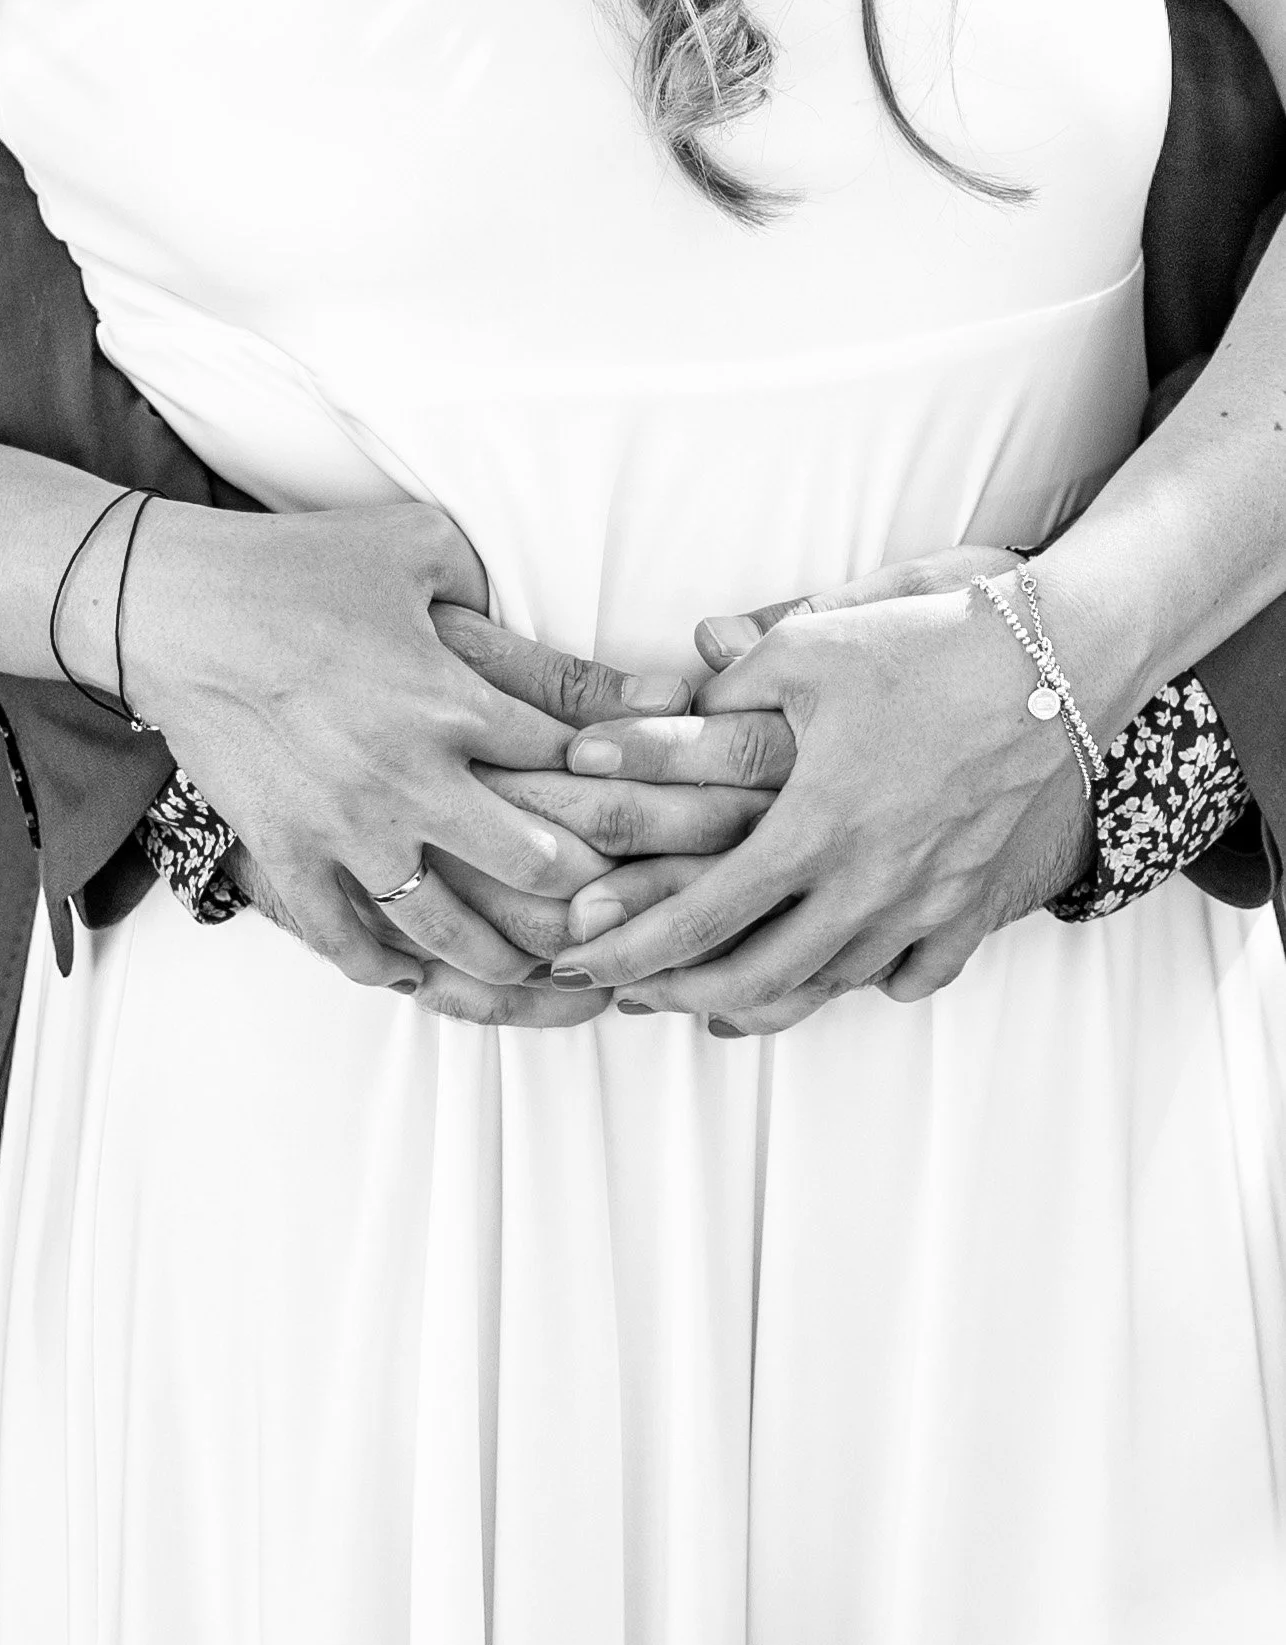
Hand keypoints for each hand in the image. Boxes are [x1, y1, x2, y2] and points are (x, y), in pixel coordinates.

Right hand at [125, 499, 687, 1014]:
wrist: (171, 605)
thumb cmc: (297, 564)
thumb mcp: (415, 543)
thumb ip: (500, 586)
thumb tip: (548, 604)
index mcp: (455, 699)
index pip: (574, 761)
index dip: (622, 787)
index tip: (647, 809)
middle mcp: (412, 776)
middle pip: (536, 863)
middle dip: (586, 888)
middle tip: (612, 903)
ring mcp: (346, 826)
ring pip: (451, 926)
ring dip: (503, 954)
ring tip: (533, 964)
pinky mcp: (287, 853)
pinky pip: (345, 938)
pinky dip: (385, 966)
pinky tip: (413, 973)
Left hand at [548, 545, 1096, 1020]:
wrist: (1065, 660)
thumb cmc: (932, 642)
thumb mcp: (813, 643)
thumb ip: (730, 680)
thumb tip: (668, 692)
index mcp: (814, 828)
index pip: (701, 916)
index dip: (630, 949)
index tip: (578, 965)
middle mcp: (869, 884)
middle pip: (757, 977)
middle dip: (680, 994)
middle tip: (629, 993)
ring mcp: (928, 902)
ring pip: (831, 984)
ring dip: (761, 1000)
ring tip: (710, 1002)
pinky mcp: (974, 898)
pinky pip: (916, 973)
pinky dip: (868, 985)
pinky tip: (839, 982)